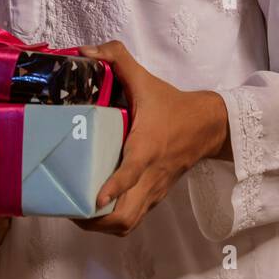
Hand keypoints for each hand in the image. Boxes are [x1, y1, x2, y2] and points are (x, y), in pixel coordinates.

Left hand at [71, 40, 229, 237]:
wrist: (209, 126)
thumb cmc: (172, 105)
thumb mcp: (145, 79)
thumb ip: (117, 59)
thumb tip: (85, 51)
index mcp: (147, 147)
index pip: (132, 171)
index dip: (114, 186)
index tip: (95, 198)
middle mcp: (150, 174)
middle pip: (125, 215)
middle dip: (95, 220)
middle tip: (69, 207)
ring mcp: (154, 190)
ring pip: (128, 223)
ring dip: (101, 226)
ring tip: (77, 213)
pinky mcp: (156, 195)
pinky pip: (134, 218)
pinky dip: (113, 222)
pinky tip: (95, 211)